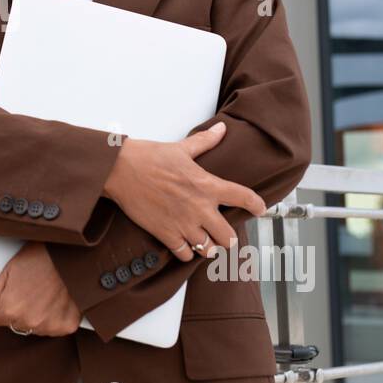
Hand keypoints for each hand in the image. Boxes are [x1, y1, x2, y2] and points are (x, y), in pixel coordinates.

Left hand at [0, 242, 81, 335]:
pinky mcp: (68, 325)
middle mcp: (29, 322)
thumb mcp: (8, 271)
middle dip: (21, 311)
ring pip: (36, 327)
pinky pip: (57, 328)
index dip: (4, 304)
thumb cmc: (38, 258)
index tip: (14, 292)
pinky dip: (57, 318)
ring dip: (39, 316)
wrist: (69, 255)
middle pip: (17, 324)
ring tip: (46, 294)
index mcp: (10, 310)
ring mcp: (49, 325)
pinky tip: (58, 301)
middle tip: (31, 290)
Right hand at [101, 121, 265, 261]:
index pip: (243, 197)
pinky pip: (184, 254)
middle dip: (228, 238)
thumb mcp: (181, 148)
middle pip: (228, 237)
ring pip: (208, 249)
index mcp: (207, 185)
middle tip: (223, 234)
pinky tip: (183, 245)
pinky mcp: (165, 234)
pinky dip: (185, 252)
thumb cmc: (150, 157)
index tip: (260, 209)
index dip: (256, 205)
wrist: (121, 170)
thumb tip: (221, 128)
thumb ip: (205, 142)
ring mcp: (183, 224)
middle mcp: (199, 208)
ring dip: (208, 246)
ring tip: (204, 241)